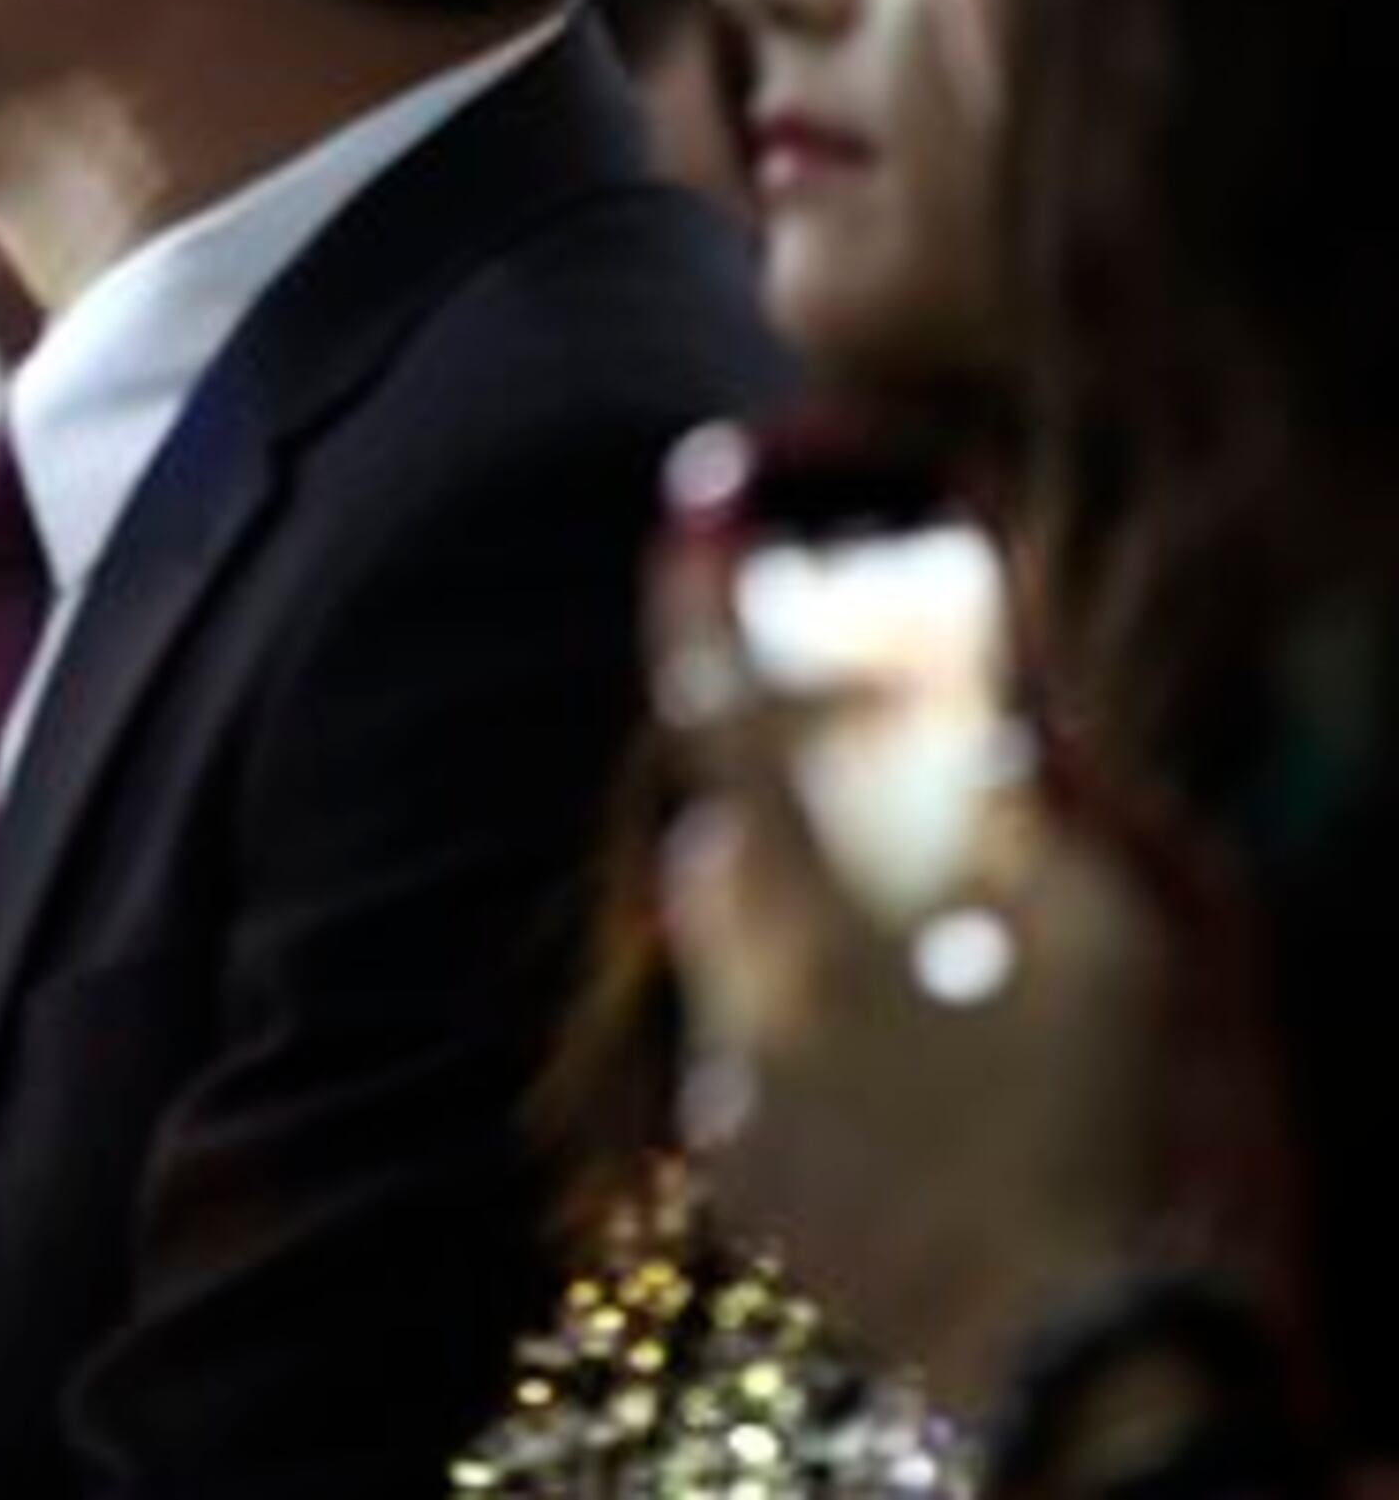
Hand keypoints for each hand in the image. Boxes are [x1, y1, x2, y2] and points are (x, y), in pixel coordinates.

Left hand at [652, 537, 1163, 1400]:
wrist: (1112, 1380)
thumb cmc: (1174, 1142)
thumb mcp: (1164, 936)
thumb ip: (1062, 800)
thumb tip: (1009, 708)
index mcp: (845, 911)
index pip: (740, 703)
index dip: (710, 589)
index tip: (696, 489)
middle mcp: (757, 987)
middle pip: (725, 825)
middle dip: (785, 781)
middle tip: (872, 773)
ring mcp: (739, 1084)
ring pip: (736, 938)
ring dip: (801, 913)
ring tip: (923, 958)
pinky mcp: (743, 1172)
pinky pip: (754, 1056)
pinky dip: (816, 1037)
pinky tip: (917, 1081)